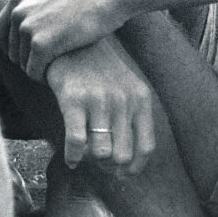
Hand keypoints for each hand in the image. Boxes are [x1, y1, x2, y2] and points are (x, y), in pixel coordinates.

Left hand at [0, 0, 121, 80]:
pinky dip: (44, 76)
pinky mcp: (41, 44)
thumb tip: (20, 33)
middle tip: (52, 59)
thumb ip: (34, 11)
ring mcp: (28, 27)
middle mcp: (18, 11)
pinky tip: (60, 70)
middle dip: (29, 59)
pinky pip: (33, 71)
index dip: (12, 46)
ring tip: (61, 61)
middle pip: (10, 51)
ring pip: (22, 64)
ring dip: (39, 67)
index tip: (30, 52)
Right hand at [46, 39, 154, 174]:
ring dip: (91, 160)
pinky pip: (76, 142)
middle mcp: (123, 100)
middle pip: (123, 155)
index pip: (146, 147)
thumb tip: (125, 166)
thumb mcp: (127, 89)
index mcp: (140, 98)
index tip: (122, 174)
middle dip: (110, 166)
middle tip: (99, 159)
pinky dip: (73, 157)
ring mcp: (99, 99)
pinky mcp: (73, 100)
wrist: (73, 43)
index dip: (134, 168)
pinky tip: (71, 156)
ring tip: (86, 153)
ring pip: (101, 153)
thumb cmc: (101, 72)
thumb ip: (131, 120)